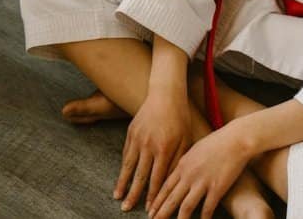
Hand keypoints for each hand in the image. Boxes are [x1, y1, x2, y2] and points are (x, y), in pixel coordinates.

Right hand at [114, 93, 191, 211]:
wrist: (165, 94)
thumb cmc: (180, 119)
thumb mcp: (185, 140)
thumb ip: (177, 161)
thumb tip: (171, 183)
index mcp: (164, 149)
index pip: (157, 179)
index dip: (152, 196)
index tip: (149, 210)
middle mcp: (148, 146)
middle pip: (139, 176)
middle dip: (133, 195)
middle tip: (126, 209)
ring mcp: (137, 139)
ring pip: (128, 166)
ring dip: (122, 183)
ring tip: (117, 197)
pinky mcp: (130, 133)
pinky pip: (126, 154)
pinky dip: (122, 167)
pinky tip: (120, 177)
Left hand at [150, 124, 252, 218]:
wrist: (235, 139)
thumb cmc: (216, 142)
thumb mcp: (194, 150)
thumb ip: (185, 162)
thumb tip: (178, 171)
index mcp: (182, 165)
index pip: (165, 186)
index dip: (157, 200)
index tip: (150, 210)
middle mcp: (189, 174)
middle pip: (171, 198)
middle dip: (161, 212)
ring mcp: (202, 182)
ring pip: (186, 206)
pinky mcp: (217, 188)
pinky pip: (207, 207)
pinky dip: (204, 218)